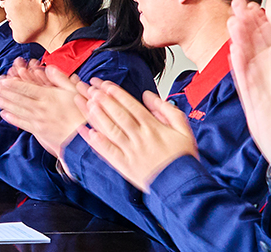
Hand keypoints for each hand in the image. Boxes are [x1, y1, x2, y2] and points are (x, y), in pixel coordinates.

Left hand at [0, 58, 89, 156]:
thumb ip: (61, 79)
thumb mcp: (74, 91)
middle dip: (3, 92)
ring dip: (4, 104)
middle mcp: (41, 108)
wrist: (84, 137)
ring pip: (18, 110)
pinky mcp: (39, 131)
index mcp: (49, 96)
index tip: (1, 80)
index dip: (12, 84)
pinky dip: (12, 119)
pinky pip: (23, 123)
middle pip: (18, 98)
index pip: (27, 88)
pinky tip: (3, 114)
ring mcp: (39, 120)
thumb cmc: (82, 113)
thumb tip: (49, 68)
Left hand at [79, 81, 197, 191]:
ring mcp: (131, 151)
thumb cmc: (182, 157)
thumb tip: (149, 96)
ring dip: (98, 116)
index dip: (117, 94)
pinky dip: (97, 142)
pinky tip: (88, 132)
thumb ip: (167, 110)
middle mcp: (140, 138)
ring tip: (87, 104)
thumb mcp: (183, 129)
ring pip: (111, 130)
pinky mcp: (125, 165)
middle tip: (91, 89)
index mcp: (153, 128)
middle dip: (104, 100)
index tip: (106, 85)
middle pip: (119, 115)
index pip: (132, 106)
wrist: (181, 184)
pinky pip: (108, 152)